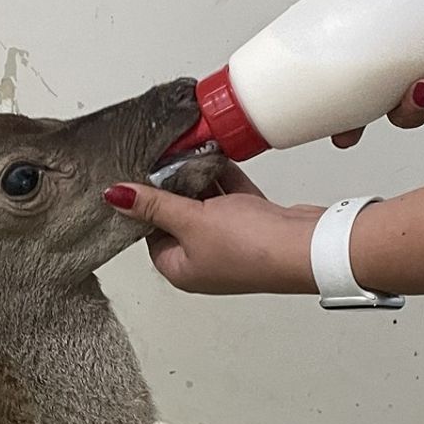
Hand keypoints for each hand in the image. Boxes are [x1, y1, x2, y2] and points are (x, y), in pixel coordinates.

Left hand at [104, 166, 319, 294]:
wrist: (307, 245)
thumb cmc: (251, 248)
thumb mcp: (191, 220)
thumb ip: (154, 205)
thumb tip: (116, 196)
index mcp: (181, 270)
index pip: (149, 234)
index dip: (146, 205)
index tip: (141, 176)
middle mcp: (204, 260)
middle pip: (178, 217)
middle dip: (174, 187)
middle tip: (166, 159)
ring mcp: (230, 244)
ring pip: (206, 205)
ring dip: (201, 180)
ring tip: (190, 153)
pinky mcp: (254, 226)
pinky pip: (232, 198)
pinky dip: (225, 180)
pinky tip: (218, 157)